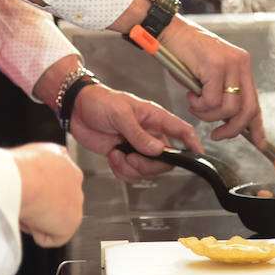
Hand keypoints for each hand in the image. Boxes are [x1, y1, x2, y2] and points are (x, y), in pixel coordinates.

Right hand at [9, 142, 83, 246]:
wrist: (21, 180)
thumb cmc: (16, 168)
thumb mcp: (23, 156)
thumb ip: (32, 167)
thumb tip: (24, 178)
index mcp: (62, 158)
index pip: (55, 178)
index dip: (38, 189)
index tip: (26, 192)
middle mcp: (74, 176)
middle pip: (58, 198)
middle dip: (41, 204)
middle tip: (23, 204)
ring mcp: (76, 199)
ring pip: (55, 217)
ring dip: (39, 218)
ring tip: (25, 210)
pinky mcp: (73, 221)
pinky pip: (54, 237)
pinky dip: (39, 234)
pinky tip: (31, 221)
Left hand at [68, 84, 203, 181]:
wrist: (76, 108)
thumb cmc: (99, 101)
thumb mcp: (120, 113)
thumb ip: (138, 133)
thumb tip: (156, 150)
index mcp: (154, 118)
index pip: (181, 131)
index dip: (193, 144)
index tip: (198, 156)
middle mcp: (149, 134)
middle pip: (164, 161)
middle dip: (148, 165)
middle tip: (131, 157)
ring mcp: (136, 146)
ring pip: (147, 171)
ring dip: (131, 169)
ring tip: (117, 155)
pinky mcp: (123, 156)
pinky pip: (130, 174)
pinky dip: (121, 171)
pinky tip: (112, 157)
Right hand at [159, 16, 264, 146]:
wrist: (168, 31)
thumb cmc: (183, 53)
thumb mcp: (208, 76)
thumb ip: (221, 94)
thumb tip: (226, 121)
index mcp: (241, 66)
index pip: (255, 102)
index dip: (257, 127)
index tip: (259, 143)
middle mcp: (240, 64)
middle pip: (247, 109)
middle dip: (232, 129)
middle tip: (217, 135)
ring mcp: (229, 64)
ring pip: (229, 108)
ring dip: (208, 115)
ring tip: (195, 105)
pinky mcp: (215, 66)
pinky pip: (212, 100)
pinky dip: (199, 105)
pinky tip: (190, 95)